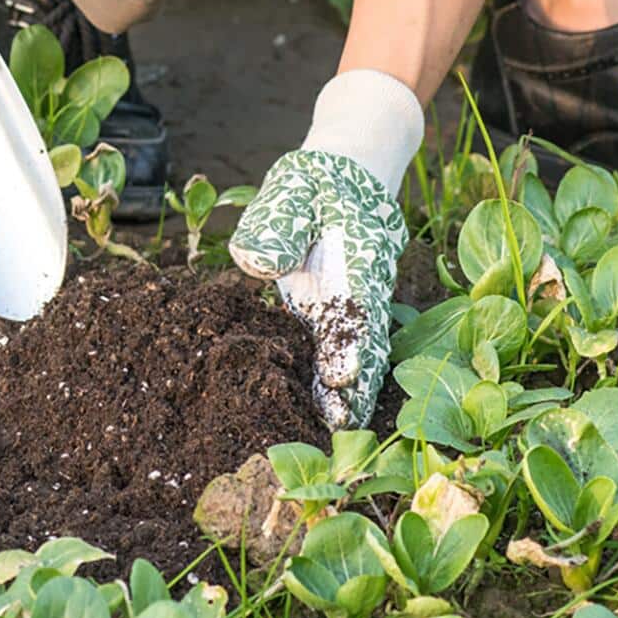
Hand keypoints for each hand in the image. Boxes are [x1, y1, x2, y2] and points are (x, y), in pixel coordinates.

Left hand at [229, 150, 406, 428]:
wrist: (335, 181)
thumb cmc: (314, 186)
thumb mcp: (293, 193)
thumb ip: (277, 227)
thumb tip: (256, 261)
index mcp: (355, 265)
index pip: (357, 312)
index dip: (350, 345)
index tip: (340, 375)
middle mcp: (356, 294)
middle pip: (362, 347)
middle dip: (353, 388)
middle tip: (340, 427)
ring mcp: (343, 310)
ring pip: (351, 359)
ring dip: (344, 396)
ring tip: (333, 436)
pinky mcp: (324, 318)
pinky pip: (329, 355)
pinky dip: (326, 386)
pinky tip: (314, 418)